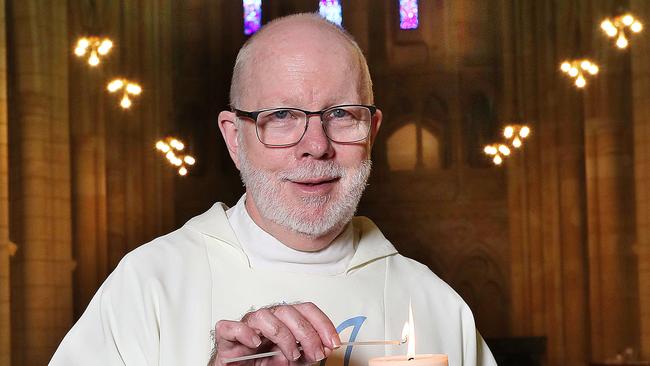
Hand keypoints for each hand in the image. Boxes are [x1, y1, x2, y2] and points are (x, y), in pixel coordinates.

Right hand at [211, 302, 341, 365]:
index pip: (305, 310)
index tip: (333, 341)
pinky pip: (230, 327)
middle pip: (287, 311)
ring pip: (263, 316)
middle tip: (315, 352)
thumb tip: (325, 346)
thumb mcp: (293, 360)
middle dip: (306, 333)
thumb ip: (308, 353)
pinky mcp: (226, 338)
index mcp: (282, 322)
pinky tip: (255, 344)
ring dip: (282, 335)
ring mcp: (246, 327)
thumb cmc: (262, 364)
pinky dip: (243, 333)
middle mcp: (266, 321)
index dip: (321, 323)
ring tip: (289, 354)